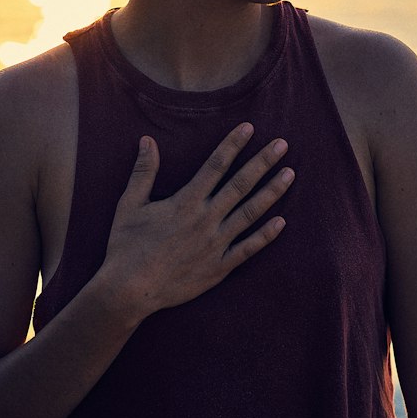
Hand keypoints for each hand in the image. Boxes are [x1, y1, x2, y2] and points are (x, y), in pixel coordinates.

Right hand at [102, 123, 293, 319]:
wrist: (129, 290)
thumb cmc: (126, 246)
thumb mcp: (129, 205)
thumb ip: (143, 172)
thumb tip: (147, 140)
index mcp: (185, 202)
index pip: (215, 165)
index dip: (233, 144)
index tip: (249, 127)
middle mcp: (205, 219)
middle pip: (241, 184)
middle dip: (263, 162)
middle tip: (282, 144)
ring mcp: (215, 244)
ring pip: (250, 213)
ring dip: (272, 192)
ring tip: (290, 174)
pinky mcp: (219, 267)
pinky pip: (248, 249)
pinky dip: (266, 235)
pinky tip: (282, 222)